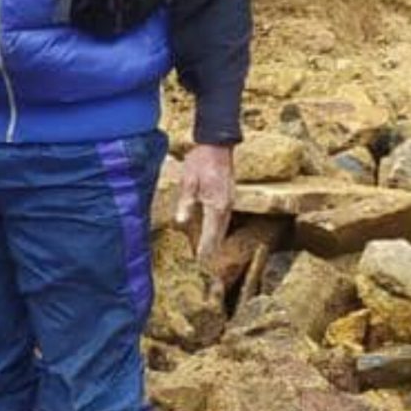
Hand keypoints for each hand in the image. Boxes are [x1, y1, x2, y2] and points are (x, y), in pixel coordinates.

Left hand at [174, 143, 234, 262]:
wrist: (217, 145)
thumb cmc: (200, 161)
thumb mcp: (188, 182)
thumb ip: (185, 203)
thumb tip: (181, 222)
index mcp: (216, 205)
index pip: (211, 234)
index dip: (205, 250)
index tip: (199, 263)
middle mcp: (226, 207)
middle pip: (219, 235)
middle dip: (211, 250)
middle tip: (203, 266)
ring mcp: (229, 202)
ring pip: (223, 228)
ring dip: (215, 241)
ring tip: (207, 255)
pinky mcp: (228, 197)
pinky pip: (223, 220)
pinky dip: (217, 230)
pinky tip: (211, 234)